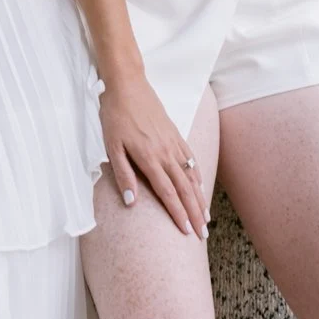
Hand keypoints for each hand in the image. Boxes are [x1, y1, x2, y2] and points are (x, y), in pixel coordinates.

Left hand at [99, 72, 207, 236]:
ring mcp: (172, 142)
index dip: (178, 214)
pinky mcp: (175, 133)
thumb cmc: (115, 116)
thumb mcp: (112, 146)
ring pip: (190, 175)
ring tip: (206, 217)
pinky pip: (190, 158)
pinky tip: (201, 185)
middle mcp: (165, 152)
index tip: (187, 232)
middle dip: (195, 213)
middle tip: (203, 234)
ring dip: (199, 198)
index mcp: (149, 158)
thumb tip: (131, 202)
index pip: (167, 193)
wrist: (127, 84)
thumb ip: (123, 174)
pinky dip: (198, 174)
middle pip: (184, 189)